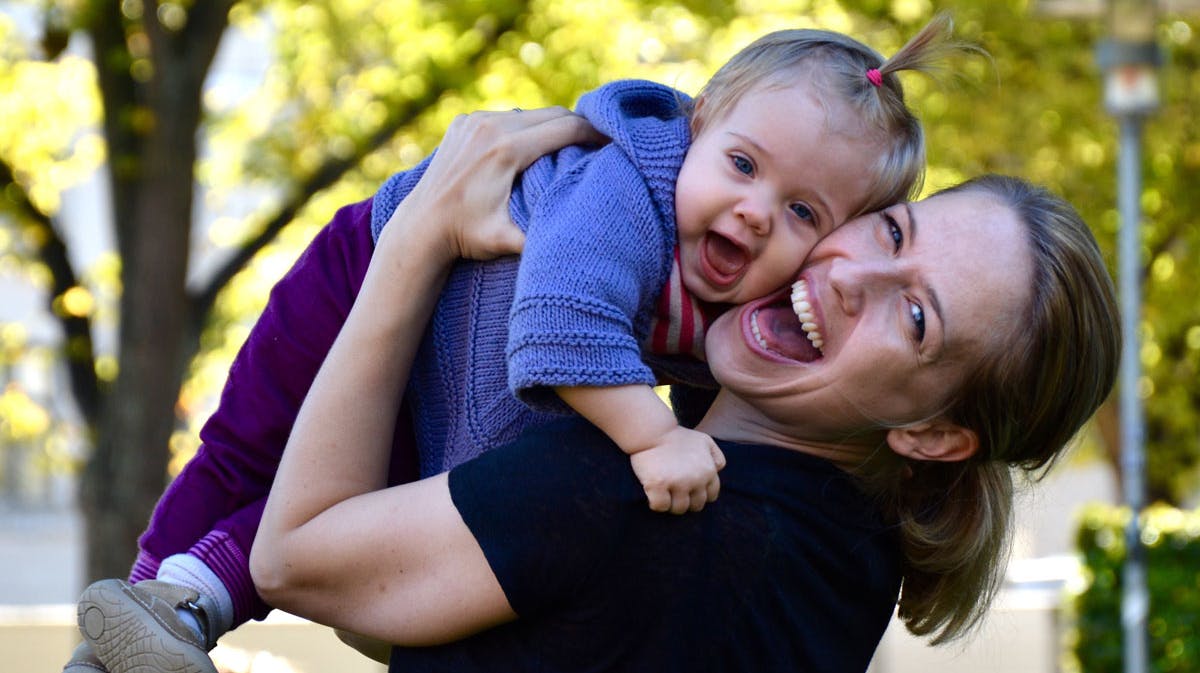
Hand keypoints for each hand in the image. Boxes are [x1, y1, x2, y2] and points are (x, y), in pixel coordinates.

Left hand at [381, 107, 607, 262]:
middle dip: (578, 127)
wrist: (421, 226)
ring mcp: (474, 120)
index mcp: (506, 150)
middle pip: (552, 114)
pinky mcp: (464, 121)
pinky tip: (532, 147)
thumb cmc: (466, 237)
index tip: (612, 143)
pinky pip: (506, 117)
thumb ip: (542, 238)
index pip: (566, 128)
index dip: (594, 134)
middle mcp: (490, 126)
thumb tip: (581, 244)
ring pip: (530, 114)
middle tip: (598, 144)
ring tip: (569, 147)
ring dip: (550, 127)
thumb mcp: (506, 241)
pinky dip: (524, 128)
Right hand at [628, 426, 725, 514]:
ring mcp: (677, 483)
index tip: (688, 490)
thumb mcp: (704, 440)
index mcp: (708, 470)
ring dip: (671, 504)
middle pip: (696, 505)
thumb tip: (718, 471)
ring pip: (678, 509)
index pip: (711, 496)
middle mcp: (696, 479)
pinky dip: (656, 503)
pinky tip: (652, 492)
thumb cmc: (676, 436)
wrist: (652, 430)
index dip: (699, 494)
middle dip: (686, 501)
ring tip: (663, 493)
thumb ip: (716, 456)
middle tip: (674, 492)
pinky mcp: (658, 485)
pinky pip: (660, 506)